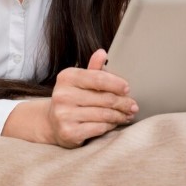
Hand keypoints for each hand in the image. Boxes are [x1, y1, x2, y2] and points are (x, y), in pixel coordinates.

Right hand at [2, 49, 136, 147]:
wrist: (52, 123)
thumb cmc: (72, 99)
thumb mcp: (80, 81)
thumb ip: (93, 69)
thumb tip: (102, 52)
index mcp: (67, 77)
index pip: (98, 78)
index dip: (116, 83)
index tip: (127, 88)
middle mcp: (63, 95)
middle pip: (104, 98)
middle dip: (123, 102)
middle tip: (133, 106)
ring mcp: (64, 115)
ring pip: (104, 114)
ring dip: (120, 115)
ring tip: (128, 115)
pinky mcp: (68, 132)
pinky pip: (98, 128)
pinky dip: (110, 126)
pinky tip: (115, 123)